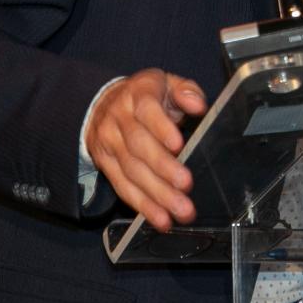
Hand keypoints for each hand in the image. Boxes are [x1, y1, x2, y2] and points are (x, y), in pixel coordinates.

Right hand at [85, 68, 206, 229]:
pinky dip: (143, 206)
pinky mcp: (105, 165)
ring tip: (179, 210)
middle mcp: (119, 119)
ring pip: (131, 171)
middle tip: (186, 185)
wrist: (103, 103)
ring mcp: (109, 144)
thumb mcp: (167, 84)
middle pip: (138, 146)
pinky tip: (161, 219)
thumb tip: (199, 105)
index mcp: (138, 95)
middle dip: (163, 168)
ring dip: (156, 194)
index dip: (161, 128)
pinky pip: (123, 187)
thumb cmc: (147, 96)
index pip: (147, 111)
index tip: (178, 145)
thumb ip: (186, 91)